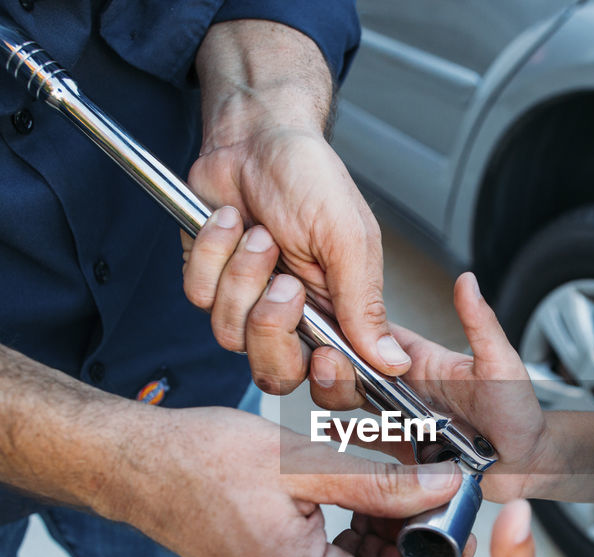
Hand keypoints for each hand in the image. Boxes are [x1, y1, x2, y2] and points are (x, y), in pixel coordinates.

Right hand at [105, 405, 468, 556]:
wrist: (134, 465)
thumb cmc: (203, 459)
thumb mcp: (302, 463)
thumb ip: (378, 481)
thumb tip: (444, 487)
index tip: (459, 525)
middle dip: (414, 548)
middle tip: (436, 500)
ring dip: (385, 538)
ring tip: (402, 490)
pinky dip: (355, 535)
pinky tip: (364, 499)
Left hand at [181, 21, 405, 392]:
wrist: (255, 136)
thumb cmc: (310, 178)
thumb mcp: (349, 240)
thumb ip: (366, 305)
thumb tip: (393, 361)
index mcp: (339, 314)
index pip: (337, 381)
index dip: (330, 383)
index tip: (326, 356)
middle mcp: (294, 319)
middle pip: (276, 374)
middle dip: (272, 329)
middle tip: (286, 284)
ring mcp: (248, 303)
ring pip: (230, 335)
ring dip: (244, 276)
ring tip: (260, 234)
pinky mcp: (209, 282)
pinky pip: (199, 295)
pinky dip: (213, 253)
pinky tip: (231, 223)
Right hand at [310, 272, 549, 502]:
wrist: (526, 466)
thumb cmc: (519, 413)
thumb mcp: (500, 364)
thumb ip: (481, 325)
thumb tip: (467, 281)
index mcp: (426, 362)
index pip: (380, 336)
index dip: (353, 324)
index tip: (327, 315)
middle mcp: (408, 389)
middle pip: (356, 369)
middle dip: (335, 364)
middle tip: (324, 365)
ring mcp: (402, 419)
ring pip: (354, 402)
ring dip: (336, 394)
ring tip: (326, 390)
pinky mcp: (403, 450)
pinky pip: (367, 440)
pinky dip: (344, 436)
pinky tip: (325, 433)